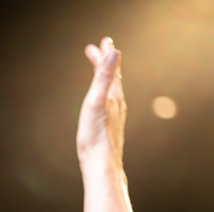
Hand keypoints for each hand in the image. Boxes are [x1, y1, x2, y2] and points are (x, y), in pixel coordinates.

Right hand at [77, 36, 136, 211]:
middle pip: (113, 78)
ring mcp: (116, 118)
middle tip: (98, 50)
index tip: (102, 41)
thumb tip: (114, 52)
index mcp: (113, 97)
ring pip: (113, 91)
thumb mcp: (96, 103)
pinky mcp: (112, 129)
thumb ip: (104, 77)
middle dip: (105, 63)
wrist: (102, 167)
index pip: (111, 69)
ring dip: (106, 78)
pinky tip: (104, 103)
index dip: (105, 54)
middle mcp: (118, 106)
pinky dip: (106, 94)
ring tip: (101, 71)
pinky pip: (111, 104)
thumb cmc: (96, 138)